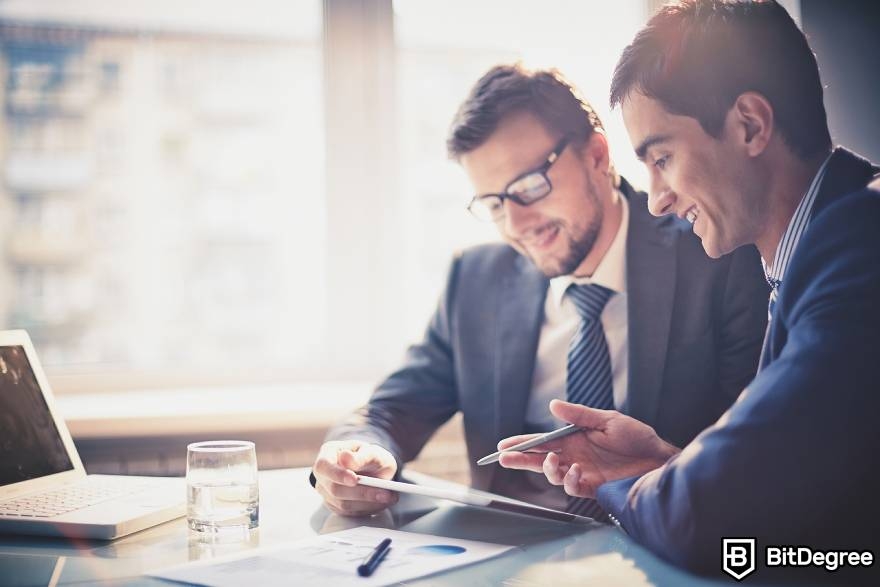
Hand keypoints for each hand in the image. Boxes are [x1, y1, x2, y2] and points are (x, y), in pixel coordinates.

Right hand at [312, 440, 398, 515]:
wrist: (373, 469)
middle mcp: (323, 475)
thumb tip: (345, 458)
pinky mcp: (336, 507)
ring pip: (343, 504)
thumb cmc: (370, 457)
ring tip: (389, 497)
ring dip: (369, 503)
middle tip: (386, 493)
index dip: (337, 474)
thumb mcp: (372, 451)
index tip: (355, 480)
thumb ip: (361, 456)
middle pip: (334, 489)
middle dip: (362, 493)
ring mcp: (327, 492)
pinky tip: (382, 502)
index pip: (323, 466)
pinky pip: (350, 513)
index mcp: (327, 453)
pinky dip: (369, 509)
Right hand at [497, 400, 679, 497]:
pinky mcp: (593, 487)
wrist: (659, 459)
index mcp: (573, 439)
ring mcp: (582, 472)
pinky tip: (574, 470)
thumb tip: (552, 405)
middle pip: (540, 460)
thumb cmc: (636, 437)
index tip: (504, 445)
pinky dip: (569, 480)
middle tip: (504, 458)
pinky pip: (573, 487)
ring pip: (553, 475)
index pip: (542, 441)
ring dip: (547, 469)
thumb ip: (579, 415)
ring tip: (551, 460)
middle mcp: (574, 456)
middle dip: (520, 460)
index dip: (522, 443)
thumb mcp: (607, 420)